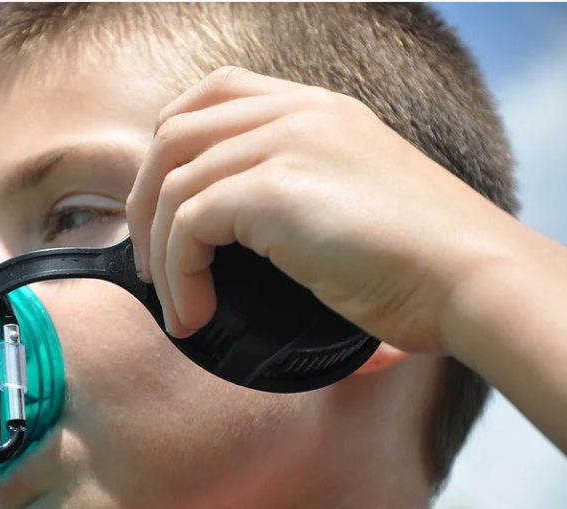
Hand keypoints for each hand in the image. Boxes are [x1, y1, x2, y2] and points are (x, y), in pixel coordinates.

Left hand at [127, 66, 514, 354]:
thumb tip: (255, 253)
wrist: (468, 276)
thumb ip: (300, 200)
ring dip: (158, 251)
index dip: (169, 144)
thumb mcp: (355, 203)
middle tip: (151, 262)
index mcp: (316, 110)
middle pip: (173, 132)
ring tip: (174, 301)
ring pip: (173, 182)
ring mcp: (285, 143)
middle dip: (144, 201)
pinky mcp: (274, 189)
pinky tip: (192, 311)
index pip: (214, 92)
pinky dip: (177, 274)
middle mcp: (296, 114)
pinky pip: (188, 225)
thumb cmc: (421, 260)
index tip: (164, 204)